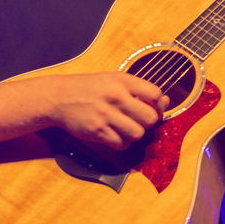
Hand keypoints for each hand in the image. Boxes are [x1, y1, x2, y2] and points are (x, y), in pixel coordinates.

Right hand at [46, 72, 169, 150]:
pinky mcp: (97, 131)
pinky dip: (121, 142)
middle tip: (139, 120)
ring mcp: (106, 115)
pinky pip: (121, 144)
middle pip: (150, 118)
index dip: (158, 104)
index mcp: (122, 80)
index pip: (155, 94)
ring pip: (137, 133)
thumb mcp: (113, 80)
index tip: (152, 107)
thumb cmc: (90, 88)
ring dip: (134, 134)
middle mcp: (115, 96)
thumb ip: (138, 90)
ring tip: (126, 128)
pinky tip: (115, 134)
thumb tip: (164, 102)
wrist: (60, 97)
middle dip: (148, 122)